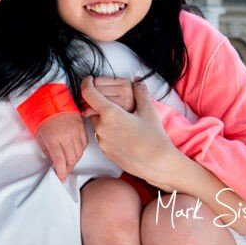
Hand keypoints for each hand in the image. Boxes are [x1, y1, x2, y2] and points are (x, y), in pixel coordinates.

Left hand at [34, 112, 87, 181]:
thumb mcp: (40, 135)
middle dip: (68, 168)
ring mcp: (75, 131)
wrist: (51, 100)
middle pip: (71, 159)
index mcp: (53, 138)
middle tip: (64, 171)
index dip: (62, 172)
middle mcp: (66, 136)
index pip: (60, 161)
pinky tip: (75, 150)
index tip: (61, 178)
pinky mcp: (81, 127)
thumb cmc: (43, 115)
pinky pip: (84, 144)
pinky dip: (80, 149)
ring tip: (68, 162)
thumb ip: (47, 151)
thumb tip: (54, 163)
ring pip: (79, 153)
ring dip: (74, 160)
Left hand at [81, 76, 178, 191]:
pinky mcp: (105, 152)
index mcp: (110, 114)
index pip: (88, 93)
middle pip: (92, 109)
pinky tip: (124, 135)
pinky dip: (108, 133)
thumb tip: (137, 81)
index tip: (90, 80)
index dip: (87, 83)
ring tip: (123, 122)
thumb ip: (140, 92)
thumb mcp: (148, 110)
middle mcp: (101, 127)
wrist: (158, 164)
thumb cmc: (154, 137)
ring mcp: (102, 141)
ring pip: (97, 124)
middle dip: (100, 105)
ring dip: (104, 120)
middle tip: (115, 105)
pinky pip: (102, 137)